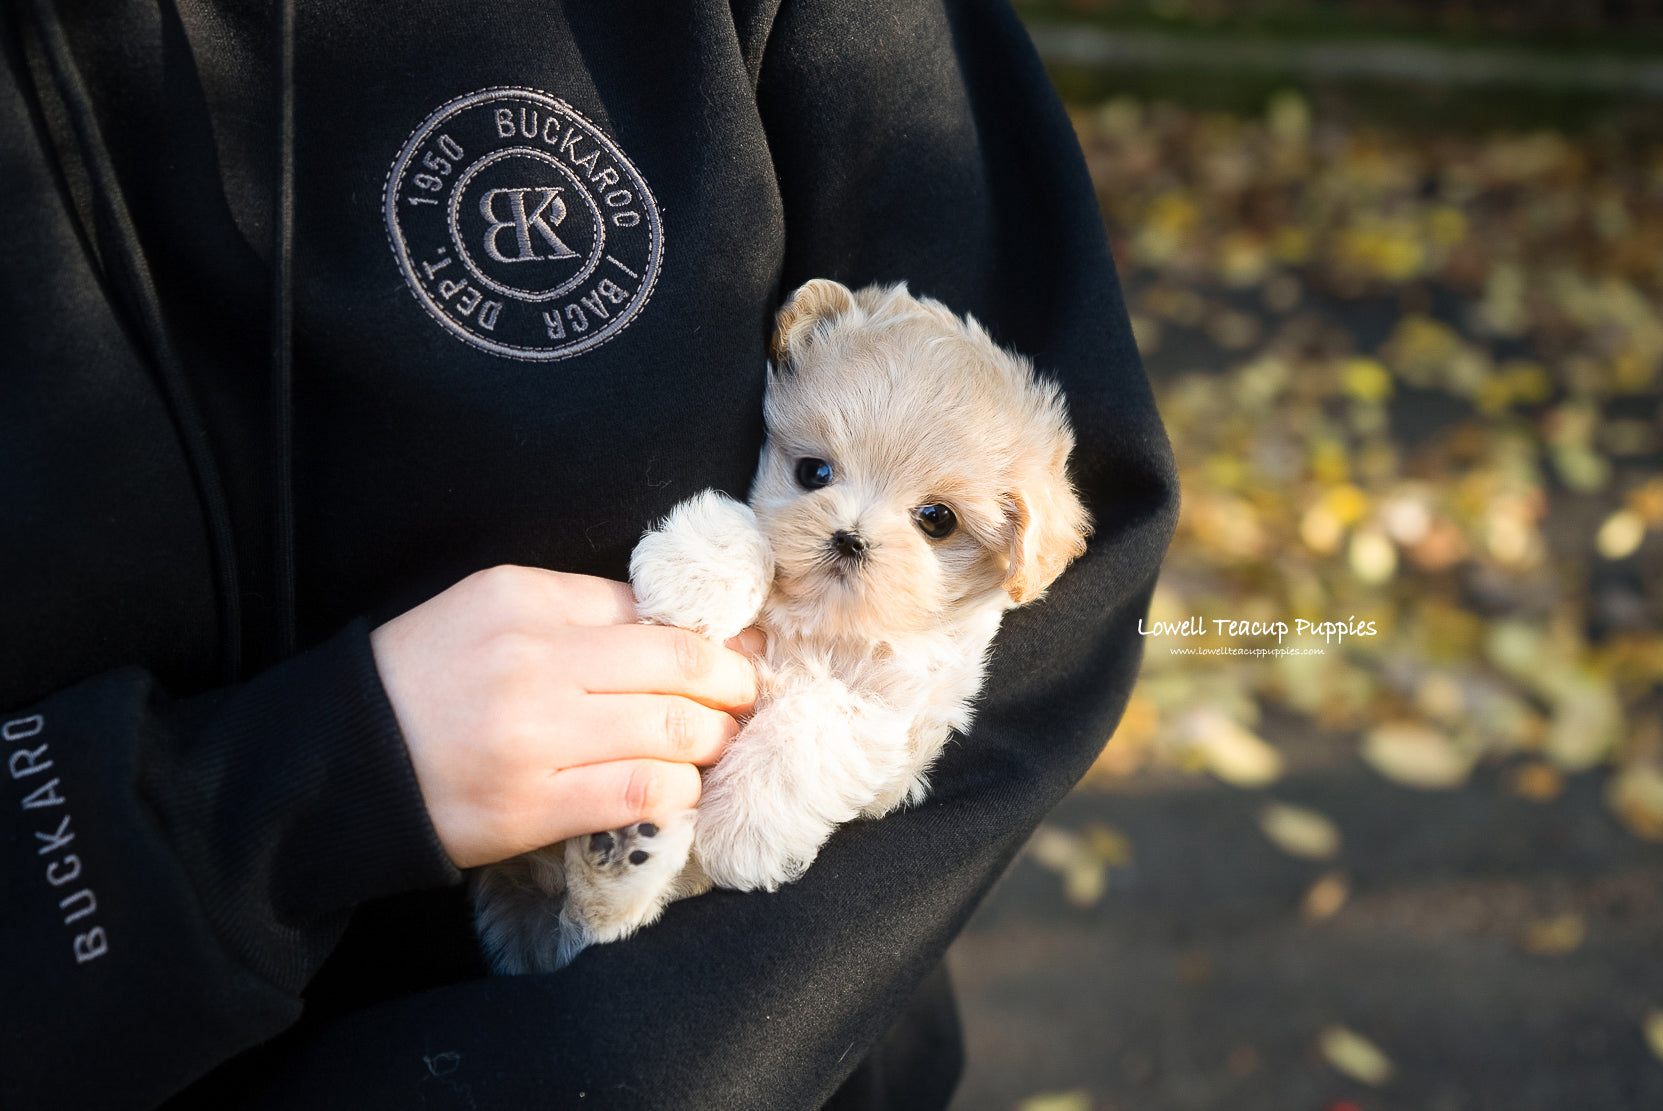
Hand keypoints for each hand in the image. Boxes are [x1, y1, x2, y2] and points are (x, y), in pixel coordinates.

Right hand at [371, 565, 759, 868]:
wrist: (337, 763)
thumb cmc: (421, 682)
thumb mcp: (488, 613)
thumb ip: (576, 612)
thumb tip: (682, 627)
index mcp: (525, 598)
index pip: (650, 608)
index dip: (710, 635)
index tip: (736, 653)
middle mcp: (535, 658)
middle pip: (679, 663)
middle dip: (732, 686)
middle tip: (743, 701)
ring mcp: (536, 734)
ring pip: (674, 729)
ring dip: (713, 741)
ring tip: (712, 747)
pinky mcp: (533, 803)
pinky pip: (642, 791)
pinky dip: (678, 791)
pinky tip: (678, 789)